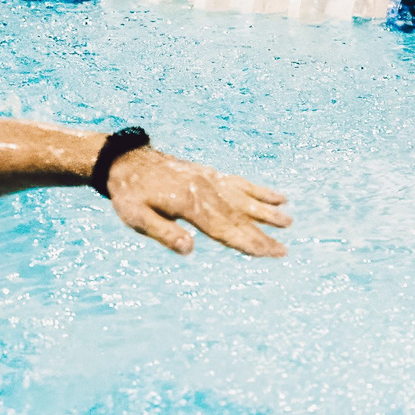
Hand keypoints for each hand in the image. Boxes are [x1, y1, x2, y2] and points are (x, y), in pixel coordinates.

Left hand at [106, 148, 290, 257]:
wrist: (126, 161)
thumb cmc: (129, 194)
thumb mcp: (136, 217)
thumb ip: (164, 232)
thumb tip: (190, 249)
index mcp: (189, 203)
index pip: (223, 229)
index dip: (247, 243)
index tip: (268, 253)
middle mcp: (205, 190)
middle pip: (239, 217)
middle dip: (262, 235)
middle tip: (283, 250)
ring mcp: (210, 180)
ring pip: (244, 199)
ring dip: (267, 212)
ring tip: (288, 222)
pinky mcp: (211, 174)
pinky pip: (239, 183)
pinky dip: (258, 190)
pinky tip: (277, 196)